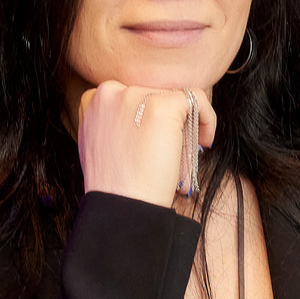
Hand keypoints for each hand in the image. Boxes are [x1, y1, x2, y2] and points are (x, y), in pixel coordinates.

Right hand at [75, 81, 217, 207]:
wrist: (123, 207)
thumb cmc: (115, 186)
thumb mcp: (101, 146)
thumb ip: (115, 123)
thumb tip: (146, 119)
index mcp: (92, 100)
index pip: (130, 95)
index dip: (146, 116)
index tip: (154, 139)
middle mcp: (109, 91)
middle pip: (152, 94)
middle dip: (167, 121)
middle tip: (174, 149)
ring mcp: (135, 95)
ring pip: (174, 96)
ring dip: (185, 122)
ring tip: (188, 151)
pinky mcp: (162, 105)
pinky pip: (197, 99)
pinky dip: (207, 119)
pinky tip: (204, 142)